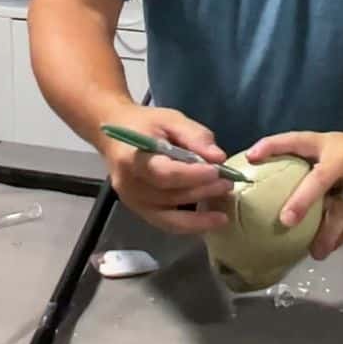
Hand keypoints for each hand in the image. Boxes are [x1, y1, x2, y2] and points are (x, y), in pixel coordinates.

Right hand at [98, 102, 232, 234]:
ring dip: (200, 212)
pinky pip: (166, 224)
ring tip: (224, 201)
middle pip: (169, 195)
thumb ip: (195, 136)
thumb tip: (218, 157)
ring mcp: (132, 201)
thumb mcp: (171, 118)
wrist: (114, 131)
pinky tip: (210, 220)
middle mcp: (129, 185)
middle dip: (202, 191)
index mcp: (133, 157)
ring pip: (169, 216)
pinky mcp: (139, 210)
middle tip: (228, 183)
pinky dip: (190, 225)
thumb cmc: (144, 124)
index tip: (217, 170)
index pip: (163, 172)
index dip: (192, 175)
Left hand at [246, 130, 342, 259]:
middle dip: (302, 201)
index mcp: (329, 144)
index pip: (296, 140)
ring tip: (314, 251)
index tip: (251, 156)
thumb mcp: (341, 148)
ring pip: (340, 210)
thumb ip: (318, 164)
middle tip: (285, 221)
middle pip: (319, 179)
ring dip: (326, 233)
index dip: (273, 146)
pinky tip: (331, 247)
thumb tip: (284, 186)